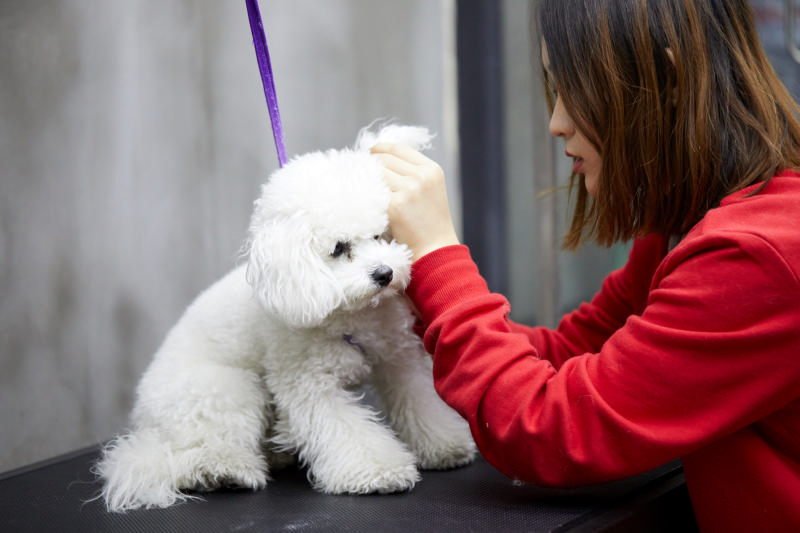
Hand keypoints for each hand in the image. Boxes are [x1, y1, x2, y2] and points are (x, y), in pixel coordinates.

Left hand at [371, 143, 459, 261]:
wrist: (436, 250)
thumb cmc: (430, 224)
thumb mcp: (429, 189)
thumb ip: (411, 173)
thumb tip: (380, 160)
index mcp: (432, 169)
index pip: (398, 148)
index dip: (379, 149)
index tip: (369, 155)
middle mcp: (422, 176)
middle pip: (384, 159)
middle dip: (370, 165)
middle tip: (361, 174)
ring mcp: (409, 189)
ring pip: (376, 174)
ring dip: (367, 180)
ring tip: (364, 189)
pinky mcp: (395, 205)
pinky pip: (372, 193)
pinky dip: (366, 196)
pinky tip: (366, 201)